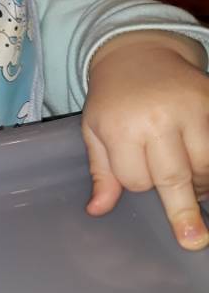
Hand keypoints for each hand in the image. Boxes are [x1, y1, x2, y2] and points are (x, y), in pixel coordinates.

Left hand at [82, 31, 208, 250]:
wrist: (138, 53)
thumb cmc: (112, 99)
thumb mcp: (95, 131)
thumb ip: (102, 172)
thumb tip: (98, 210)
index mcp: (121, 128)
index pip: (136, 178)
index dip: (139, 183)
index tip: (138, 173)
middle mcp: (157, 118)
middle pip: (174, 175)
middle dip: (183, 209)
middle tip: (194, 239)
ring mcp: (190, 108)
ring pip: (205, 162)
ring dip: (202, 181)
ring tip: (194, 182)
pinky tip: (205, 168)